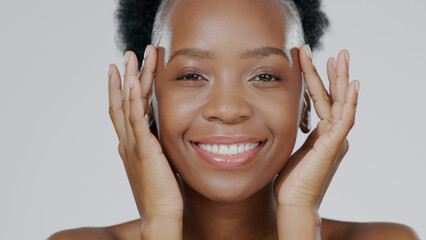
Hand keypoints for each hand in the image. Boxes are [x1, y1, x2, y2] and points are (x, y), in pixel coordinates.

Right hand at [108, 46, 182, 223]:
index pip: (125, 111)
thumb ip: (158, 146)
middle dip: (124, 77)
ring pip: (127, 105)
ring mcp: (132, 144)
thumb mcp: (159, 164)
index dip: (123, 90)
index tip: (125, 71)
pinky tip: (134, 81)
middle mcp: (127, 142)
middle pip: (122, 102)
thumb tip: (164, 135)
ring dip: (128, 79)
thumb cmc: (162, 194)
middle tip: (127, 55)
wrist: (160, 215)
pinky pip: (136, 119)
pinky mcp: (143, 149)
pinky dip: (134, 99)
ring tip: (130, 56)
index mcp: (131, 145)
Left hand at [274, 45, 358, 209]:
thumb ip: (294, 133)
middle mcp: (333, 134)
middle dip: (335, 74)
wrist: (293, 202)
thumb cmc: (290, 180)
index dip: (318, 80)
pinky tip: (352, 85)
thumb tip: (285, 121)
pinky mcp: (333, 146)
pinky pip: (345, 120)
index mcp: (322, 134)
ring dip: (342, 79)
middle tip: (338, 52)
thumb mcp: (291, 149)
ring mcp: (335, 139)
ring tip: (342, 57)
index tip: (313, 61)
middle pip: (336, 97)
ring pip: (342, 103)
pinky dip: (350, 102)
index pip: (322, 100)